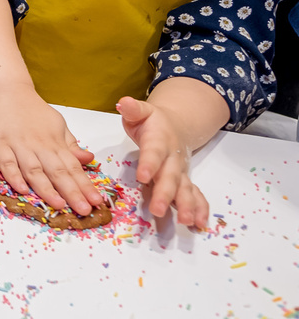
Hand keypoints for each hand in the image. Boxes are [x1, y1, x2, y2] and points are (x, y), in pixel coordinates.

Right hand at [0, 87, 104, 214]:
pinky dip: (14, 176)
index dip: (85, 186)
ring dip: (46, 188)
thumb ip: (70, 145)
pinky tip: (22, 189)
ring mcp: (18, 146)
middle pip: (57, 172)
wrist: (7, 91)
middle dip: (72, 192)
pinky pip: (6, 163)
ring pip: (34, 170)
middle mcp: (39, 146)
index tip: (96, 202)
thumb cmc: (33, 111)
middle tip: (84, 210)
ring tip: (59, 205)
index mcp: (55, 143)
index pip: (73, 167)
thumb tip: (89, 160)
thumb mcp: (58, 125)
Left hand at [116, 96, 208, 227]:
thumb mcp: (141, 111)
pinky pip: (194, 194)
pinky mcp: (184, 180)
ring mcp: (180, 171)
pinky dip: (200, 208)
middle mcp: (172, 158)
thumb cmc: (151, 121)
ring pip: (185, 189)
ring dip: (187, 205)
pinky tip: (201, 223)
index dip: (149, 165)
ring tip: (188, 221)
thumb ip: (133, 110)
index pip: (153, 153)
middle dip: (165, 194)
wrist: (175, 125)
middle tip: (158, 210)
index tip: (143, 177)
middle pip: (170, 177)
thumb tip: (124, 103)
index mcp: (159, 140)